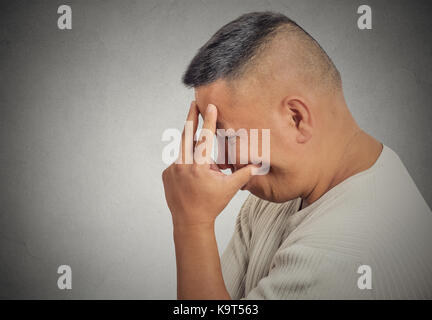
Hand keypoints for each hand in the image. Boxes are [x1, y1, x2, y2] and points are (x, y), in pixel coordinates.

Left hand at [162, 101, 254, 226]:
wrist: (189, 221)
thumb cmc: (211, 204)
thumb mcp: (229, 188)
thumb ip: (243, 174)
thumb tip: (258, 164)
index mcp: (198, 166)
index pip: (204, 137)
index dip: (208, 120)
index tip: (209, 106)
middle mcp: (182, 165)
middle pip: (186, 134)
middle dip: (191, 117)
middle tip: (193, 103)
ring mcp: (171, 169)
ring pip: (182, 150)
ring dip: (192, 146)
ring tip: (202, 156)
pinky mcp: (166, 174)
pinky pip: (178, 162)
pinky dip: (186, 162)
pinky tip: (193, 177)